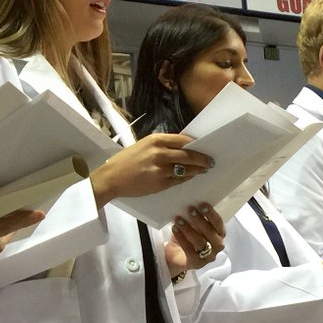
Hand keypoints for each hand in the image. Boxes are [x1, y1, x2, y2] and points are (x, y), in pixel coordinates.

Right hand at [91, 133, 212, 206]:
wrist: (111, 178)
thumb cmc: (125, 161)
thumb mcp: (142, 146)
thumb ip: (159, 146)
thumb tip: (179, 148)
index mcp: (155, 140)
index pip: (182, 140)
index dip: (195, 144)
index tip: (203, 146)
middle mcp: (159, 153)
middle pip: (188, 155)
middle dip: (202, 159)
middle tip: (210, 161)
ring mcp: (160, 169)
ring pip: (186, 169)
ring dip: (197, 170)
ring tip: (203, 170)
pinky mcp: (160, 183)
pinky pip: (178, 180)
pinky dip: (186, 178)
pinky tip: (190, 177)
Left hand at [165, 202, 225, 276]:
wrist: (175, 256)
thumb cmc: (186, 236)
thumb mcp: (191, 225)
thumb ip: (193, 216)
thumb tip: (187, 202)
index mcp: (218, 234)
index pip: (219, 224)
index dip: (212, 214)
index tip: (202, 204)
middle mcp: (217, 246)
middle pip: (212, 233)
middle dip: (201, 220)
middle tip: (190, 209)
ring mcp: (208, 256)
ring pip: (201, 242)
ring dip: (189, 229)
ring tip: (178, 219)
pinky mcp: (197, 263)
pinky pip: (190, 250)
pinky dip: (182, 238)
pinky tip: (174, 229)